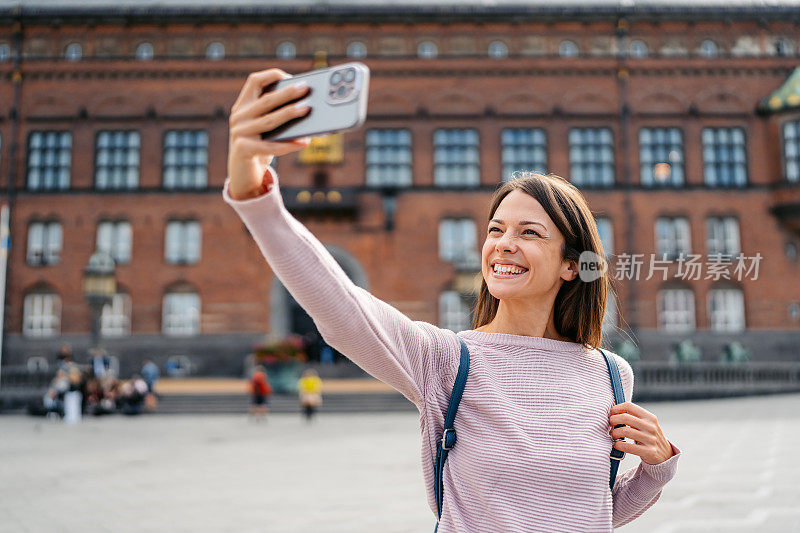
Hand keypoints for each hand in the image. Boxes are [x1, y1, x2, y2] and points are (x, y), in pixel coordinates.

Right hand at [227, 67, 312, 199]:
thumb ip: (277, 115)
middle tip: (305, 88)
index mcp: (242, 105)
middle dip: (287, 93)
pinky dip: (289, 144)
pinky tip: (304, 142)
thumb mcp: (265, 128)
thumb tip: (306, 107)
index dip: (271, 75)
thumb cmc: (260, 145)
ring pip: (269, 121)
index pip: (254, 81)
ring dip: (290, 114)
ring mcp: (239, 133)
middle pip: (266, 100)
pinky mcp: (243, 149)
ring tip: (307, 109)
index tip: (290, 76)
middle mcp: (238, 117)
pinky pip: (271, 146)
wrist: (242, 174)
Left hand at [608, 402, 674, 464]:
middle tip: (610, 424)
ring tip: (613, 435)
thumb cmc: (650, 437)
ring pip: (625, 431)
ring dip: (614, 433)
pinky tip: (617, 445)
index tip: (611, 413)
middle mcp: (651, 427)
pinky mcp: (649, 451)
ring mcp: (651, 439)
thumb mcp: (647, 424)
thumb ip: (634, 417)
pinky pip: (628, 446)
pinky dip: (618, 445)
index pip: (629, 406)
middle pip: (625, 417)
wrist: (665, 456)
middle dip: (613, 420)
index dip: (617, 408)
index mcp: (650, 417)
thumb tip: (613, 411)